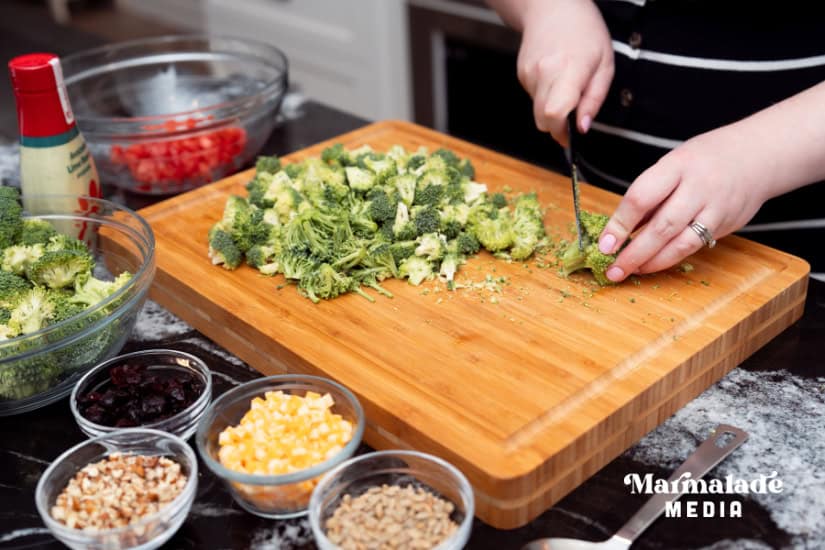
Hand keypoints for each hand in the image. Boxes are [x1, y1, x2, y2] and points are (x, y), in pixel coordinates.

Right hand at [516, 0, 612, 144]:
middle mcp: (544, 73)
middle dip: (557, 126)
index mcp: (569, 70)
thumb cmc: (584, 32)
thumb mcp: (604, 65)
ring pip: (537, 111)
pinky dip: (545, 96)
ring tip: (566, 86)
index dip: (561, 132)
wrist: (553, 8)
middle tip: (572, 116)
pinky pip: (534, 98)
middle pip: (542, 120)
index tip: (571, 136)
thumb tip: (582, 128)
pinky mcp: (521, 75)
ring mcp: (529, 74)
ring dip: (552, 109)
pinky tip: (555, 78)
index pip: (555, 114)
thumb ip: (594, 99)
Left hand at [597, 128, 773, 281]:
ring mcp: (717, 208)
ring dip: (653, 262)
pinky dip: (672, 257)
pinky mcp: (728, 225)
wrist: (760, 154)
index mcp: (678, 165)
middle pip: (662, 227)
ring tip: (631, 271)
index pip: (642, 197)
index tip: (604, 244)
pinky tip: (655, 263)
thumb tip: (619, 229)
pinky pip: (696, 246)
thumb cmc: (706, 158)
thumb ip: (650, 194)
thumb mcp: (673, 164)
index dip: (620, 223)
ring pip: (682, 243)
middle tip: (613, 269)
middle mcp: (699, 187)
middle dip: (634, 253)